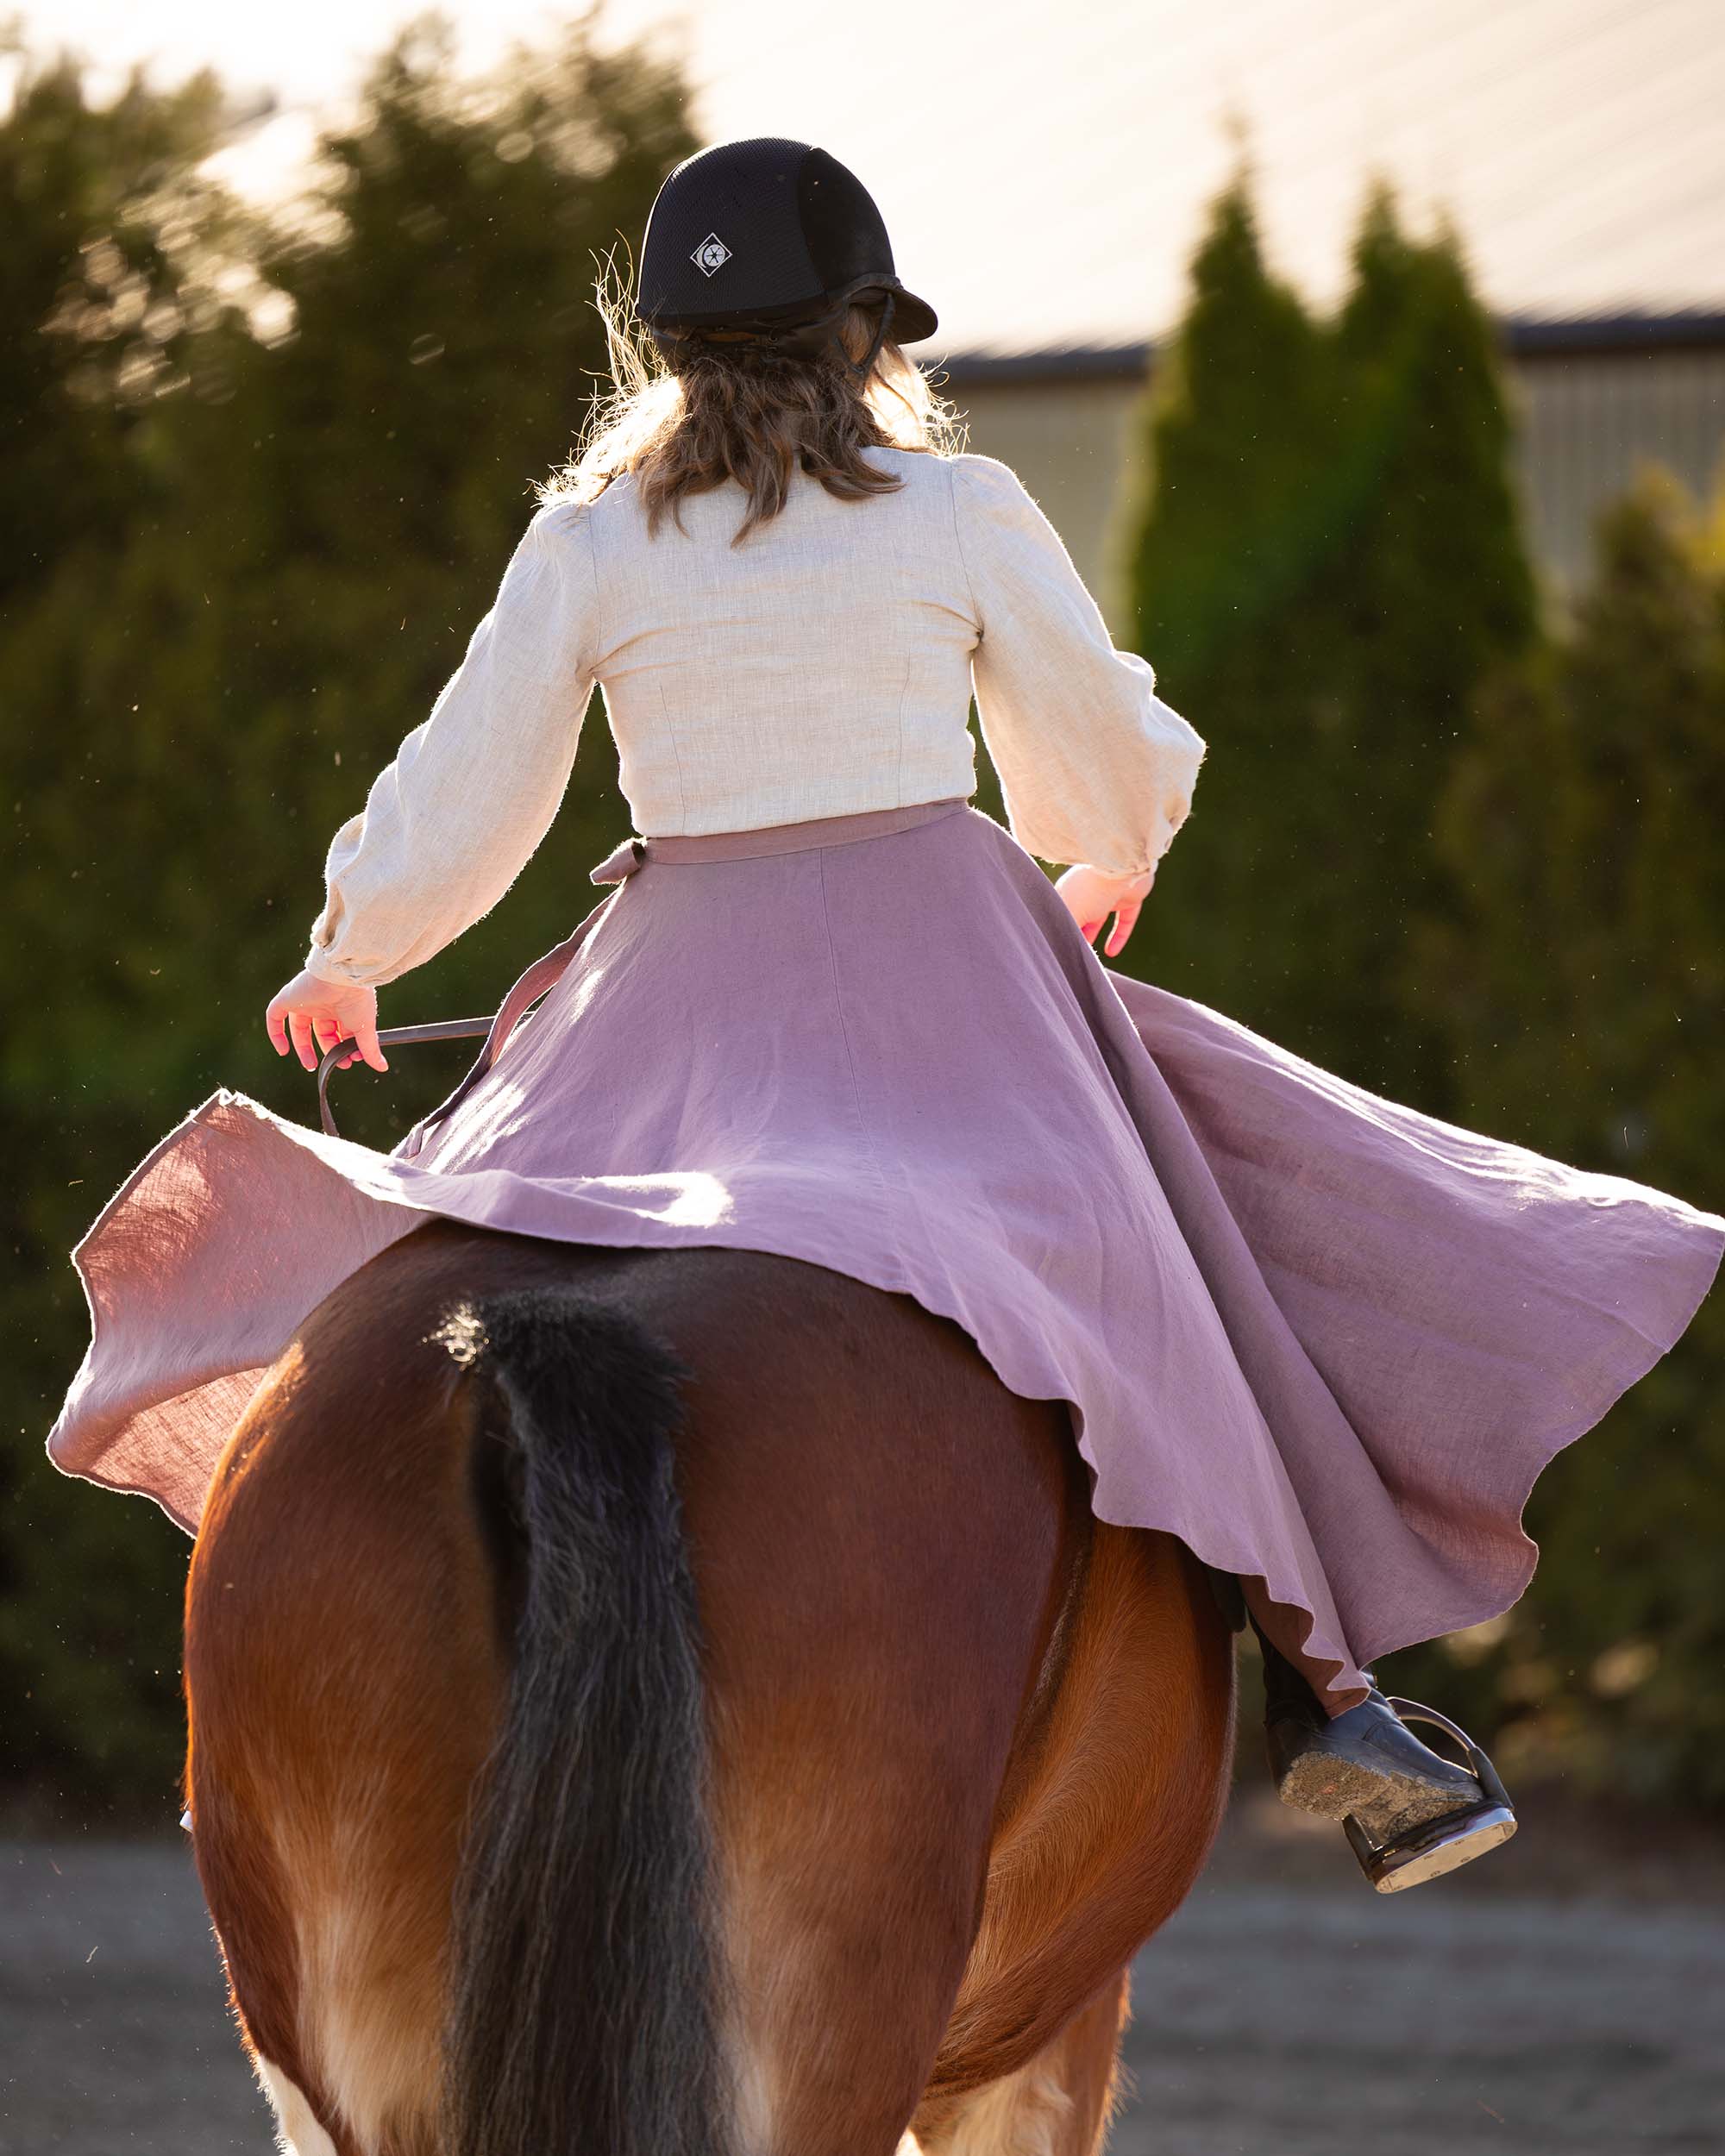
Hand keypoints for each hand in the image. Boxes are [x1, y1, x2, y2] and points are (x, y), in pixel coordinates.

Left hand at [265, 968, 388, 1073]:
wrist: (342, 976)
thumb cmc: (357, 997)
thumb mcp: (365, 1028)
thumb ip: (370, 1049)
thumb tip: (382, 1067)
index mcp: (341, 1006)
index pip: (341, 1030)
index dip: (344, 1047)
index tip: (351, 1059)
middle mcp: (323, 1003)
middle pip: (322, 1031)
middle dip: (328, 1049)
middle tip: (335, 1064)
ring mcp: (304, 1000)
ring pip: (299, 1027)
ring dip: (303, 1048)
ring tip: (311, 1065)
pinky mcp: (287, 998)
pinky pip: (274, 1017)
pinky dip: (276, 1034)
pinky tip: (283, 1052)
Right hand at [1053, 862, 1154, 958]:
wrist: (1122, 867)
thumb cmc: (1090, 889)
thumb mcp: (1071, 913)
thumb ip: (1065, 931)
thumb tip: (1059, 949)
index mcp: (1068, 892)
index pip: (1060, 914)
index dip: (1058, 930)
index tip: (1057, 949)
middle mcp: (1087, 892)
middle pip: (1079, 917)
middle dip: (1075, 935)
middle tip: (1073, 956)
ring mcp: (1108, 893)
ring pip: (1099, 918)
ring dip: (1093, 935)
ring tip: (1091, 957)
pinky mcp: (1129, 897)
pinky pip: (1124, 920)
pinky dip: (1119, 936)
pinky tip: (1112, 952)